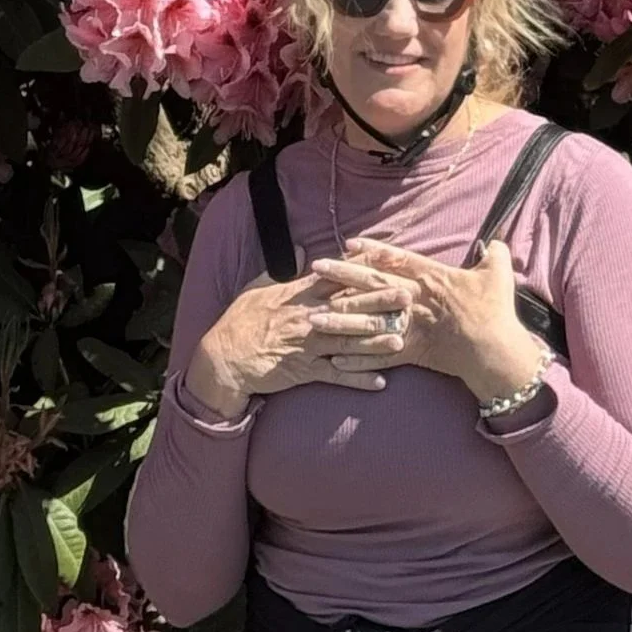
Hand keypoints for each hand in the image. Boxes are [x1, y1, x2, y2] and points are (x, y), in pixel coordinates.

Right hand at [183, 269, 412, 419]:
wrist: (223, 359)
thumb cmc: (239, 321)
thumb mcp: (258, 287)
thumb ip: (285, 270)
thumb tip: (304, 250)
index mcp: (298, 295)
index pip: (335, 278)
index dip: (362, 270)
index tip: (384, 262)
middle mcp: (307, 317)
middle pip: (349, 307)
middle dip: (380, 302)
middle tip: (408, 296)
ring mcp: (307, 345)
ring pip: (348, 341)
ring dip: (376, 341)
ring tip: (401, 338)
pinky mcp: (304, 371)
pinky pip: (336, 376)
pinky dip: (358, 379)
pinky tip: (380, 382)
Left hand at [311, 236, 550, 406]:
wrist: (494, 350)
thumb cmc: (495, 310)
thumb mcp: (497, 274)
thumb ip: (494, 254)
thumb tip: (496, 242)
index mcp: (430, 276)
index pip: (395, 257)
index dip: (371, 249)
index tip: (349, 243)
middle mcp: (414, 298)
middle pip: (371, 283)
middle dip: (341, 275)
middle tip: (317, 268)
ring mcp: (409, 325)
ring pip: (366, 320)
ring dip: (338, 319)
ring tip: (312, 317)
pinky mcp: (409, 352)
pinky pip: (377, 356)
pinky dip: (356, 359)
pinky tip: (333, 361)